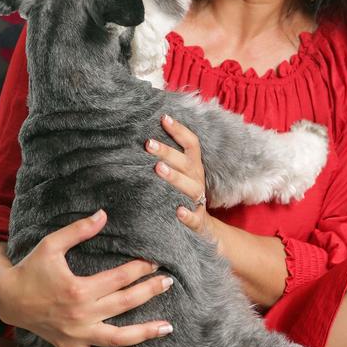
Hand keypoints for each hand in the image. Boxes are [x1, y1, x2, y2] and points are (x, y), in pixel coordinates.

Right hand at [0, 211, 173, 346]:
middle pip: (125, 304)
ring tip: (168, 327)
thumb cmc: (31, 268)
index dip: (139, 268)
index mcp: (78, 290)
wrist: (7, 297)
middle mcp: (81, 315)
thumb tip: (103, 214)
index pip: (118, 279)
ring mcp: (78, 335)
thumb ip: (79, 230)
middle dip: (149, 292)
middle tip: (169, 282)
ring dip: (144, 333)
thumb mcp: (52, 244)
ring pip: (118, 338)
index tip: (155, 261)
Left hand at [146, 112, 214, 237]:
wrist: (202, 228)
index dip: (179, 130)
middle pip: (185, 162)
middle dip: (167, 152)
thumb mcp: (180, 174)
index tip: (163, 118)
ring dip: (175, 177)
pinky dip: (187, 215)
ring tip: (158, 169)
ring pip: (190, 187)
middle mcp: (197, 179)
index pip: (191, 144)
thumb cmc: (183, 194)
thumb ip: (168, 158)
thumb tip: (144, 137)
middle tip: (148, 143)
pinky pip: (194, 218)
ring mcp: (198, 200)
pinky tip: (178, 212)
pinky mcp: (197, 221)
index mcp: (193, 167)